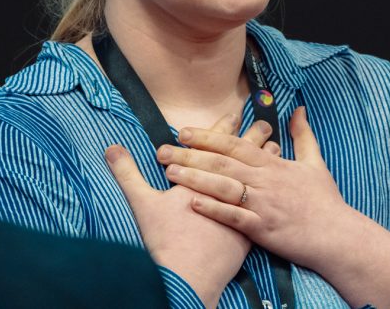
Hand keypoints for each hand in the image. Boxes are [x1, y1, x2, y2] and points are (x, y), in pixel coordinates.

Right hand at [105, 114, 272, 308]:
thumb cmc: (165, 239)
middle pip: (241, 157)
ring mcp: (239, 209)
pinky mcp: (249, 230)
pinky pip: (265, 202)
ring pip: (258, 178)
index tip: (234, 113)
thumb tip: (111, 148)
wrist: (189, 276)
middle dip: (252, 137)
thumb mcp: (142, 203)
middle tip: (263, 122)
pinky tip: (278, 184)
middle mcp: (223, 189)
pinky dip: (271, 189)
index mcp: (199, 179)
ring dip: (266, 160)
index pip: (213, 148)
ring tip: (275, 145)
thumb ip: (127, 173)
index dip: (223, 129)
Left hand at [155, 107, 351, 270]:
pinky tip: (192, 203)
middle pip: (222, 164)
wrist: (337, 236)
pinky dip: (213, 209)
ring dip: (194, 178)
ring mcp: (263, 205)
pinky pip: (234, 217)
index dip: (208, 137)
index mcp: (274, 164)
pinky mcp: (263, 229)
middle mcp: (265, 181)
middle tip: (163, 150)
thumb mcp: (315, 162)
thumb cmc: (325, 201)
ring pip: (223, 187)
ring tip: (170, 173)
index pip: (235, 145)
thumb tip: (299, 109)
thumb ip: (303, 135)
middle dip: (190, 155)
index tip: (184, 132)